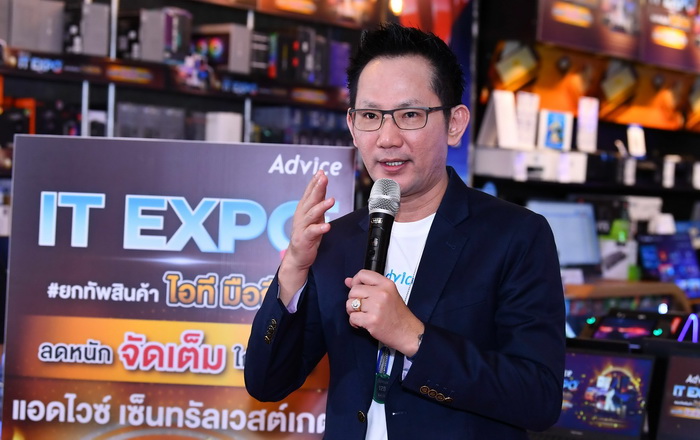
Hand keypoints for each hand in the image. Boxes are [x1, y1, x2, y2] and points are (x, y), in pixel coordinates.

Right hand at [278, 170, 334, 305]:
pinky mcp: (304, 239)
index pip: (309, 192)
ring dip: (321, 207)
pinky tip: (327, 225)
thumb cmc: (307, 234)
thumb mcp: (314, 215)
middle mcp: (301, 215)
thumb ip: (317, 200)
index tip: (321, 172)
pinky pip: (312, 232)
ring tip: (331, 200)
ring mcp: (302, 227)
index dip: (315, 182)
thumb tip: (322, 183)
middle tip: (323, 178)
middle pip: (310, 200)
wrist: (297, 256)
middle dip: (317, 188)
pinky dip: (320, 228)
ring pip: (311, 214)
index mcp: (304, 209)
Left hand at [345, 270, 423, 356]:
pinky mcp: (371, 320)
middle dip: (353, 299)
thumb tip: (348, 281)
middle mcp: (381, 293)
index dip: (355, 281)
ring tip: (362, 315)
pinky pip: (352, 317)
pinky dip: (354, 322)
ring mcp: (376, 307)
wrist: (407, 332)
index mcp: (386, 284)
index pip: (363, 274)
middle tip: (362, 307)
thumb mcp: (388, 294)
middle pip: (354, 290)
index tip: (356, 288)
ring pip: (350, 304)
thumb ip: (369, 286)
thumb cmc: (398, 315)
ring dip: (352, 311)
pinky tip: (363, 323)